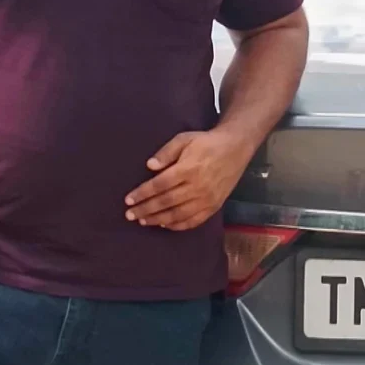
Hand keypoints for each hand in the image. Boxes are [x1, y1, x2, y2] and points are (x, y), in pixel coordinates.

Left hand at [125, 129, 252, 231]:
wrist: (235, 148)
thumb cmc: (206, 142)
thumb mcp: (185, 138)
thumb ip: (166, 152)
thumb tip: (149, 166)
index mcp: (188, 169)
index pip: (159, 185)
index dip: (142, 193)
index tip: (128, 200)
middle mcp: (197, 187)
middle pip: (166, 202)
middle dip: (145, 209)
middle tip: (129, 215)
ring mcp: (207, 199)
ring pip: (178, 214)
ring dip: (158, 219)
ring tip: (143, 221)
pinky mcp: (214, 206)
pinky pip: (194, 220)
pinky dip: (178, 225)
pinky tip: (165, 225)